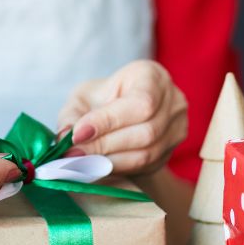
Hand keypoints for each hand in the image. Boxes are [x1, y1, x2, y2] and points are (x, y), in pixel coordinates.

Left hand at [56, 60, 187, 176]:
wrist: (121, 112)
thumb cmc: (102, 98)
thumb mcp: (83, 97)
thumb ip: (72, 115)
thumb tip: (65, 138)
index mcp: (153, 76)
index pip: (140, 102)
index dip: (109, 121)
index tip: (78, 134)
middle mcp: (174, 101)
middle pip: (146, 131)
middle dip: (106, 145)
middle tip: (74, 154)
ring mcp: (178, 127)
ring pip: (147, 153)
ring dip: (111, 161)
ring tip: (82, 162)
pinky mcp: (172, 150)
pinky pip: (148, 166)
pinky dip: (120, 168)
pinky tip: (99, 166)